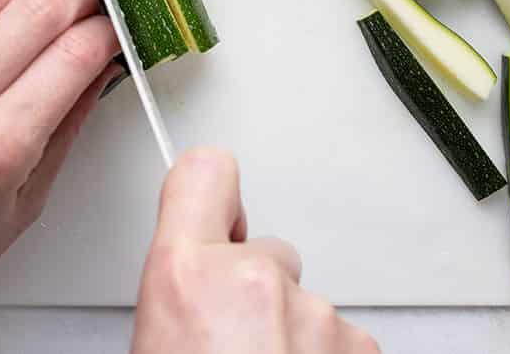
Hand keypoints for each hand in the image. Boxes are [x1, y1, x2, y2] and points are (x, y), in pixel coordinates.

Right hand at [132, 149, 378, 353]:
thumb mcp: (150, 342)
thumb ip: (178, 294)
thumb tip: (187, 300)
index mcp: (187, 277)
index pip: (204, 173)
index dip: (210, 196)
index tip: (216, 215)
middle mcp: (256, 281)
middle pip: (263, 250)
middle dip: (252, 291)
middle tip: (227, 347)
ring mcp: (315, 313)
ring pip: (302, 299)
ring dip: (288, 332)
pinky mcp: (359, 343)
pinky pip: (338, 336)